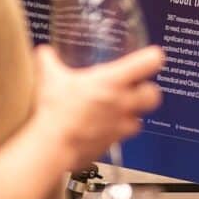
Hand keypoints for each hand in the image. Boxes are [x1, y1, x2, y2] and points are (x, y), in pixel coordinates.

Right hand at [33, 44, 163, 168]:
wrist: (52, 146)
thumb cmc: (55, 112)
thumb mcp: (50, 79)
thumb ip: (49, 62)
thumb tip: (44, 52)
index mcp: (112, 81)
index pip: (149, 63)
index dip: (153, 58)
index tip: (150, 57)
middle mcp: (122, 103)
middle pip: (154, 95)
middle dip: (148, 91)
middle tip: (136, 88)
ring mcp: (120, 126)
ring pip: (140, 120)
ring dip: (132, 116)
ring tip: (118, 112)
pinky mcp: (113, 144)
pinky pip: (122, 138)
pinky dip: (115, 133)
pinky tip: (102, 129)